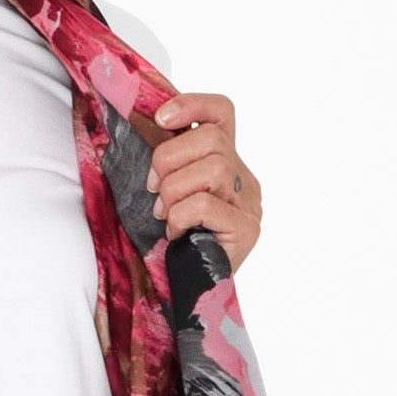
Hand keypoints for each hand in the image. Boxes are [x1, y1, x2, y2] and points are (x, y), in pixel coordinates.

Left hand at [147, 92, 262, 272]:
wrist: (184, 291)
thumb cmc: (172, 240)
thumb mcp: (166, 191)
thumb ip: (167, 163)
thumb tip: (146, 126)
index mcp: (226, 162)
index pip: (221, 113)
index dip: (192, 104)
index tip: (159, 118)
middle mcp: (244, 179)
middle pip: (211, 138)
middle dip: (169, 158)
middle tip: (153, 188)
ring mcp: (250, 205)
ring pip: (212, 168)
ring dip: (174, 190)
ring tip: (165, 214)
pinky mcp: (247, 230)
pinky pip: (206, 204)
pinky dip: (180, 215)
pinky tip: (176, 234)